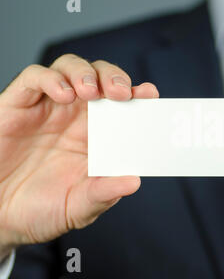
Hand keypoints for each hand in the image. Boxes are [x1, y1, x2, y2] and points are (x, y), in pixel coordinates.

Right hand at [0, 54, 158, 257]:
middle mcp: (75, 116)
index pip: (122, 105)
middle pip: (100, 77)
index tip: (151, 94)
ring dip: (85, 72)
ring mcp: (47, 108)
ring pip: (70, 68)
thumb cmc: (41, 209)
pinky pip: (34, 78)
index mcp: (97, 135)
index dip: (137, 95)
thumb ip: (103, 193)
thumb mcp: (78, 207)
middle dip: (114, 77)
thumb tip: (134, 181)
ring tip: (91, 91)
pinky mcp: (17, 105)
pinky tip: (63, 94)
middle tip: (122, 93)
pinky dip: (50, 79)